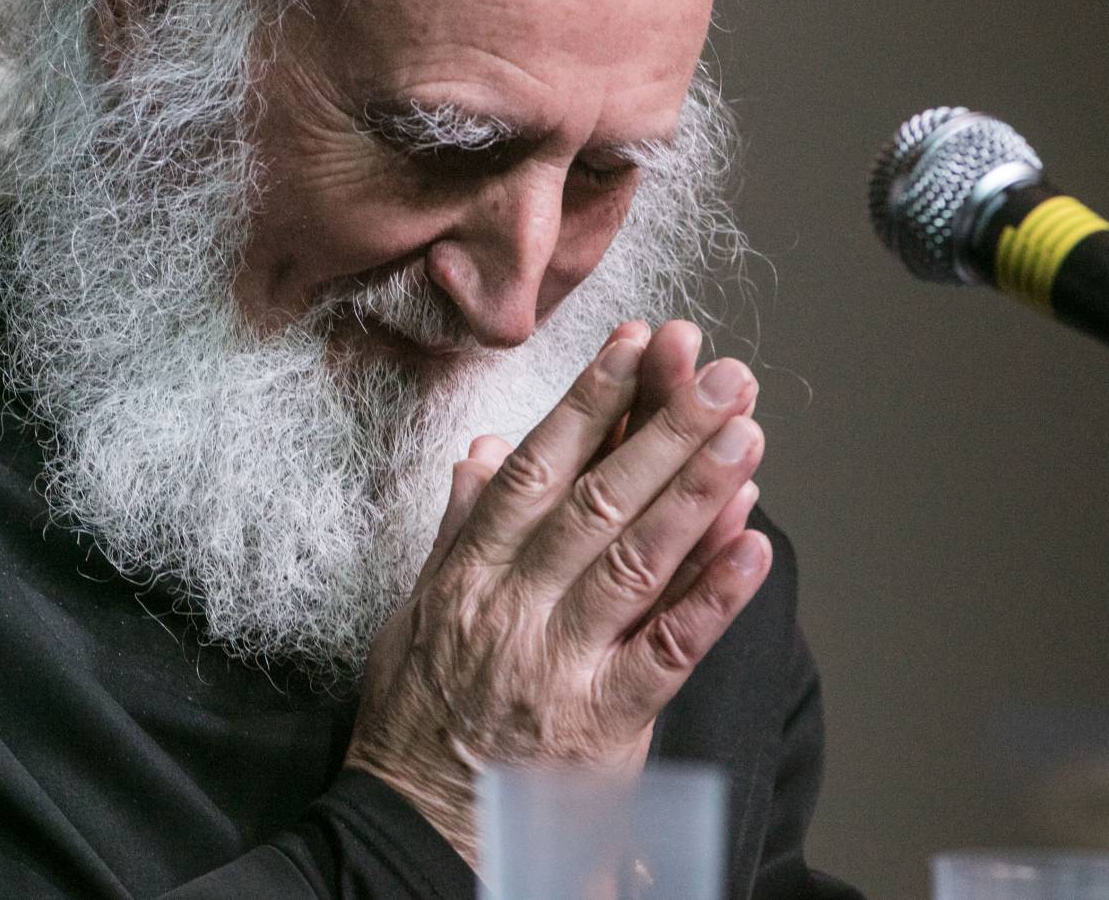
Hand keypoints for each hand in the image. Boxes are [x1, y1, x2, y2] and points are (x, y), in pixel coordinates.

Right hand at [342, 321, 771, 870]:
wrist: (415, 824)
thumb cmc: (417, 716)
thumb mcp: (416, 610)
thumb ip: (457, 531)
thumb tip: (477, 452)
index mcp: (469, 573)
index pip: (535, 469)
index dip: (588, 402)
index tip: (633, 345)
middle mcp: (514, 606)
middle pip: (597, 499)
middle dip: (661, 426)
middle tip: (718, 370)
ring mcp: (559, 661)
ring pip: (636, 557)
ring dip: (696, 488)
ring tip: (746, 428)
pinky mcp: (601, 722)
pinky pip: (666, 649)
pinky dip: (713, 595)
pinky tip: (753, 542)